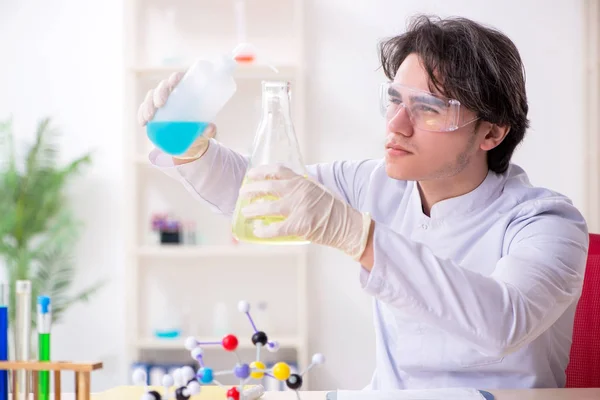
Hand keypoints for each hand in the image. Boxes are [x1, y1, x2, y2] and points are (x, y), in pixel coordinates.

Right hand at [137, 71, 215, 159]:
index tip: (172, 85)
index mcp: (186, 92)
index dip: (174, 78)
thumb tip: (210, 128)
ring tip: (149, 117)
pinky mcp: (153, 113)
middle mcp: (172, 94)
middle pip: (163, 87)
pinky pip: (144, 110)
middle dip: (158, 93)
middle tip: (160, 105)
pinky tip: (142, 122)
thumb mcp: (205, 131)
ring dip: (147, 105)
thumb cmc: (199, 131)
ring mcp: (161, 103)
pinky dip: (141, 115)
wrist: (190, 144)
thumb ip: (209, 130)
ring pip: (151, 97)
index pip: (178, 78)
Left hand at [239, 164, 371, 259]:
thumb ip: (299, 188)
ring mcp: (298, 207)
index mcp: (302, 181)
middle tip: (242, 194)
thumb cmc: (331, 209)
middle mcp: (299, 191)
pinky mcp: (299, 224)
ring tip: (245, 212)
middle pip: (268, 186)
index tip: (250, 174)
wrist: (346, 224)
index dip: (261, 171)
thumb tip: (280, 190)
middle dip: (251, 190)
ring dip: (253, 210)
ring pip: (267, 207)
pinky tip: (258, 231)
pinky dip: (264, 231)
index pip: (278, 170)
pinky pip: (275, 228)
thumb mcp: (316, 190)